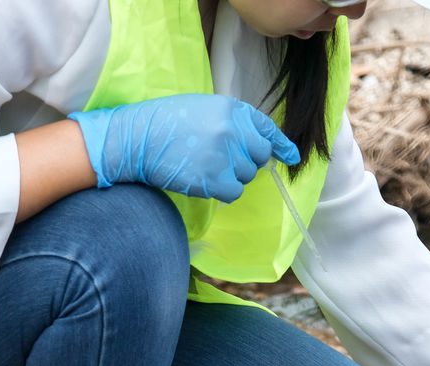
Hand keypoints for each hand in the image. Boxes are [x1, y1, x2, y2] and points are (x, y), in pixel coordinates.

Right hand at [68, 94, 299, 202]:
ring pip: (247, 175)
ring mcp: (224, 155)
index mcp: (231, 109)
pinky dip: (223, 190)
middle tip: (220, 159)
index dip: (282, 145)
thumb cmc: (166, 122)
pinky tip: (204, 179)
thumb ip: (232, 123)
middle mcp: (232, 130)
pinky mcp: (214, 178)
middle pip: (259, 156)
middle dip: (246, 161)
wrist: (136, 138)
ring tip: (204, 164)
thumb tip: (264, 149)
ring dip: (231, 176)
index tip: (293, 157)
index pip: (267, 129)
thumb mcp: (204, 109)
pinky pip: (234, 191)